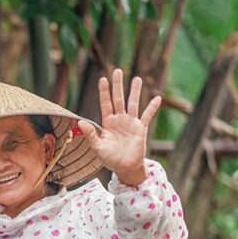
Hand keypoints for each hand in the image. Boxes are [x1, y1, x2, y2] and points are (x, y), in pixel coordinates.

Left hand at [80, 69, 160, 186]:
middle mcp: (119, 119)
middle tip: (118, 70)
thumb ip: (90, 134)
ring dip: (135, 91)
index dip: (104, 91)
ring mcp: (131, 122)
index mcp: (107, 122)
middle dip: (118, 85)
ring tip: (137, 78)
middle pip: (118, 98)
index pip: (105, 103)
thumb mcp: (98, 146)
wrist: (125, 168)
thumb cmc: (109, 158)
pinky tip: (157, 98)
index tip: (103, 79)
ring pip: (133, 103)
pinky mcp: (141, 128)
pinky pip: (147, 115)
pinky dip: (152, 107)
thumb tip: (80, 122)